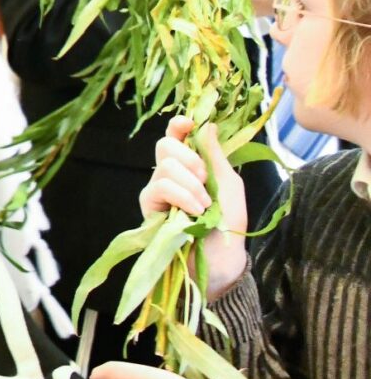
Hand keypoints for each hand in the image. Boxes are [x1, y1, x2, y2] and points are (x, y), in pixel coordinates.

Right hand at [141, 117, 247, 296]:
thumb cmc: (229, 221)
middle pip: (164, 145)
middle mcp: (170, 172)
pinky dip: (181, 195)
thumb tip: (207, 123)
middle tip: (204, 177)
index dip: (178, 125)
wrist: (222, 256)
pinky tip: (194, 211)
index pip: (175, 136)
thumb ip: (215, 155)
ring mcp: (157, 188)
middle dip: (188, 157)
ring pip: (164, 166)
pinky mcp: (149, 205)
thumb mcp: (229, 183)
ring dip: (190, 184)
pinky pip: (159, 186)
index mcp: (190, 163)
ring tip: (205, 205)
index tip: (189, 123)